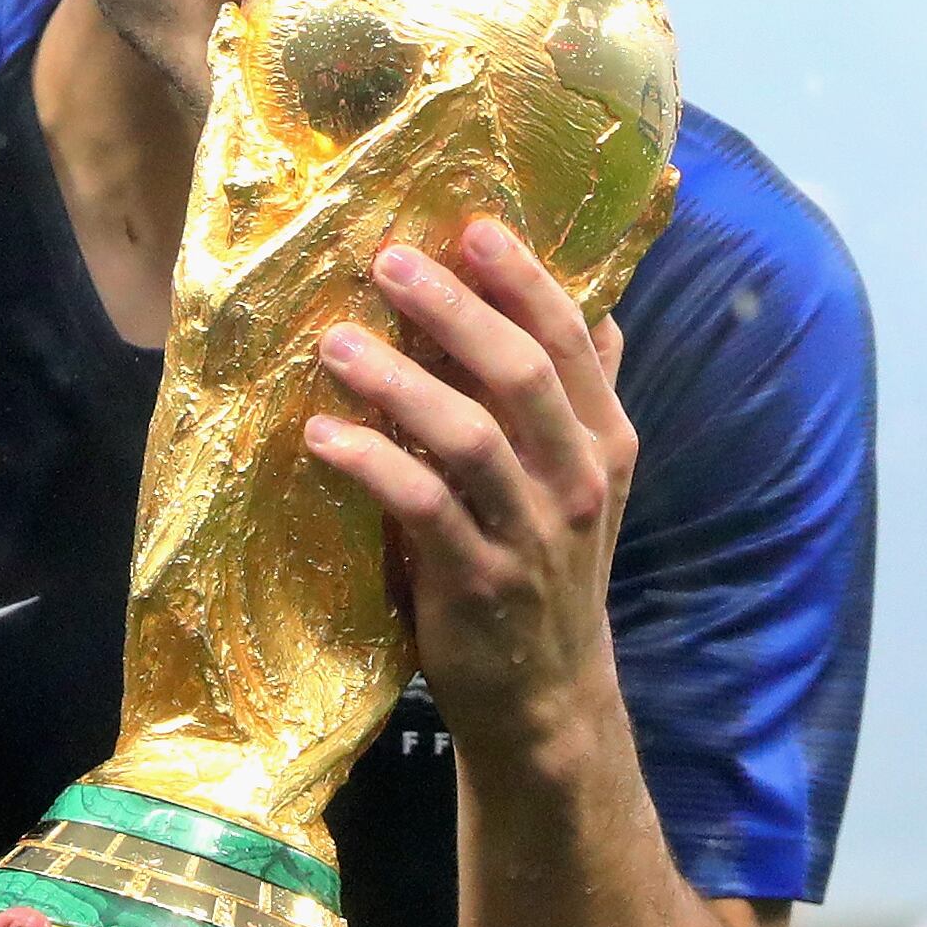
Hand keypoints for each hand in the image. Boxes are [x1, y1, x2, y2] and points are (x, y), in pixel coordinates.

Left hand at [304, 218, 636, 755]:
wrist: (544, 699)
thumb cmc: (546, 569)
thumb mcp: (583, 480)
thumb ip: (580, 395)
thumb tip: (594, 305)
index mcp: (604, 439)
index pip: (570, 338)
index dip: (522, 279)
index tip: (469, 226)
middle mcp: (576, 478)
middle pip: (520, 372)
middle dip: (453, 310)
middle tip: (387, 261)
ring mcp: (529, 532)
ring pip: (469, 436)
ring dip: (398, 382)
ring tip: (336, 342)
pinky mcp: (475, 582)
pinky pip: (421, 507)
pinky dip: (372, 464)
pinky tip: (323, 435)